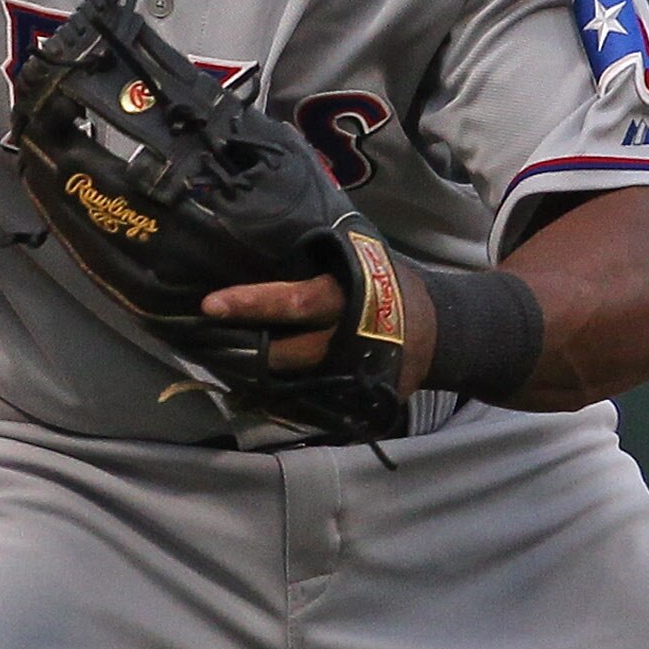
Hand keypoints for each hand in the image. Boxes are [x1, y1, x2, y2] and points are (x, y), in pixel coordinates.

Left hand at [201, 263, 436, 390]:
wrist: (442, 332)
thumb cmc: (391, 286)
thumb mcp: (365, 262)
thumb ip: (323, 264)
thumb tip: (263, 243)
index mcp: (348, 300)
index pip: (294, 302)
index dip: (252, 304)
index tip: (210, 305)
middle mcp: (346, 342)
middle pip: (288, 355)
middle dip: (247, 353)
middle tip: (206, 343)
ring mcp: (352, 376)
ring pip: (294, 384)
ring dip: (257, 380)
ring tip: (223, 369)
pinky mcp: (359, 401)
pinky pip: (312, 405)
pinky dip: (284, 400)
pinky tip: (256, 393)